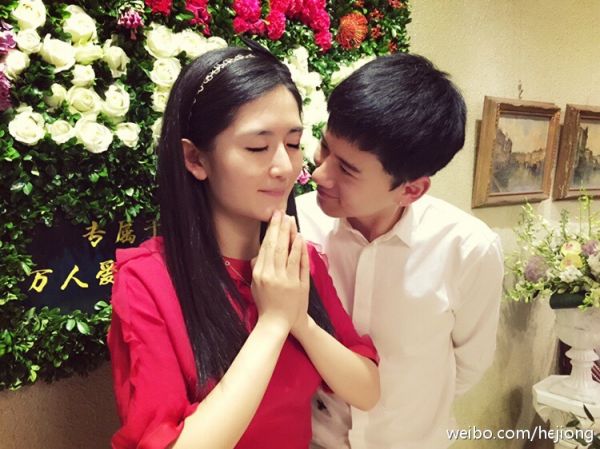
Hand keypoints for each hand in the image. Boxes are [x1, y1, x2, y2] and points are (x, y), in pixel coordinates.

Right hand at [252, 210, 309, 333]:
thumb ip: (256, 268)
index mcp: (260, 273)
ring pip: (287, 252)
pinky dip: (300, 250)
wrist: (277, 322)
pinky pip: (299, 263)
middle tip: (282, 212)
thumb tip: (258, 253)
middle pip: (276, 246)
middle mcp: (272, 275)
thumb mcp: (255, 285)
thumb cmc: (266, 303)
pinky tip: (300, 238)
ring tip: (292, 221)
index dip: (270, 231)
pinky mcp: (298, 284)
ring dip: (290, 235)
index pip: (265, 247)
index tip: (274, 217)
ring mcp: (286, 279)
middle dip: (279, 228)